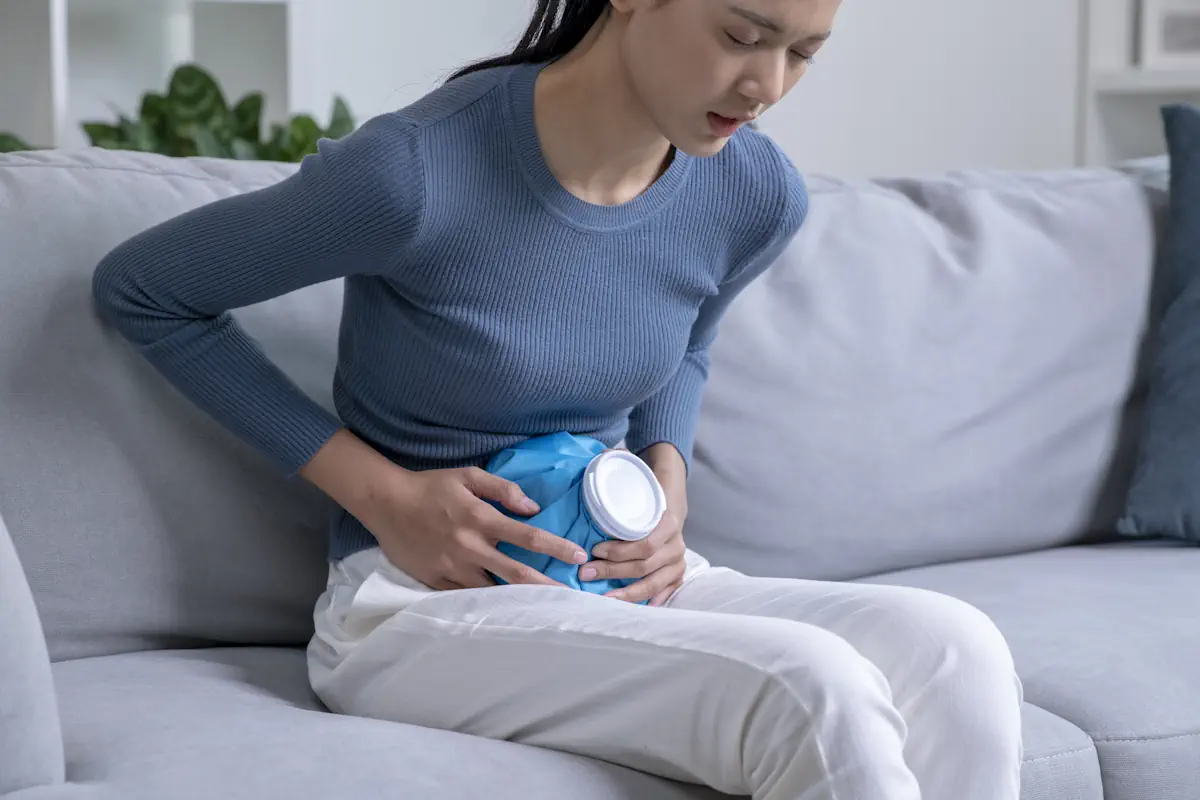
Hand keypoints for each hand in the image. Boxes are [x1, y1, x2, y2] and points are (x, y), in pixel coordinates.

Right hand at [301, 430, 588, 590]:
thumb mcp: (468, 476)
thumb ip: (503, 489)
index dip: (556, 547)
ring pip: (493, 591)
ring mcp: (452, 567)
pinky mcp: (435, 581)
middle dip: (547, 585)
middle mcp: (470, 547)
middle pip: (516, 573)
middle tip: (572, 596)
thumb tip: (532, 508)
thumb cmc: (431, 486)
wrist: (386, 503)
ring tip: (545, 609)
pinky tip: (505, 612)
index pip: (527, 536)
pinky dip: (487, 604)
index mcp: (480, 519)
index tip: (578, 555)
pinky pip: (467, 597)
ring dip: (519, 600)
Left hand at [582, 507, 686, 605]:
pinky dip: (648, 601)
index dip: (618, 551)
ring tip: (603, 596)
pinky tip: (631, 608)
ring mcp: (678, 564)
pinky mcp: (677, 577)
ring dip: (625, 592)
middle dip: (611, 571)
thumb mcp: (636, 507)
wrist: (666, 517)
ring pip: (652, 584)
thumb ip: (619, 516)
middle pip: (643, 566)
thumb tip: (587, 532)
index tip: (594, 551)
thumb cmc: (645, 512)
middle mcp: (676, 547)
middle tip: (586, 573)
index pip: (644, 545)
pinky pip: (663, 593)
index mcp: (669, 525)